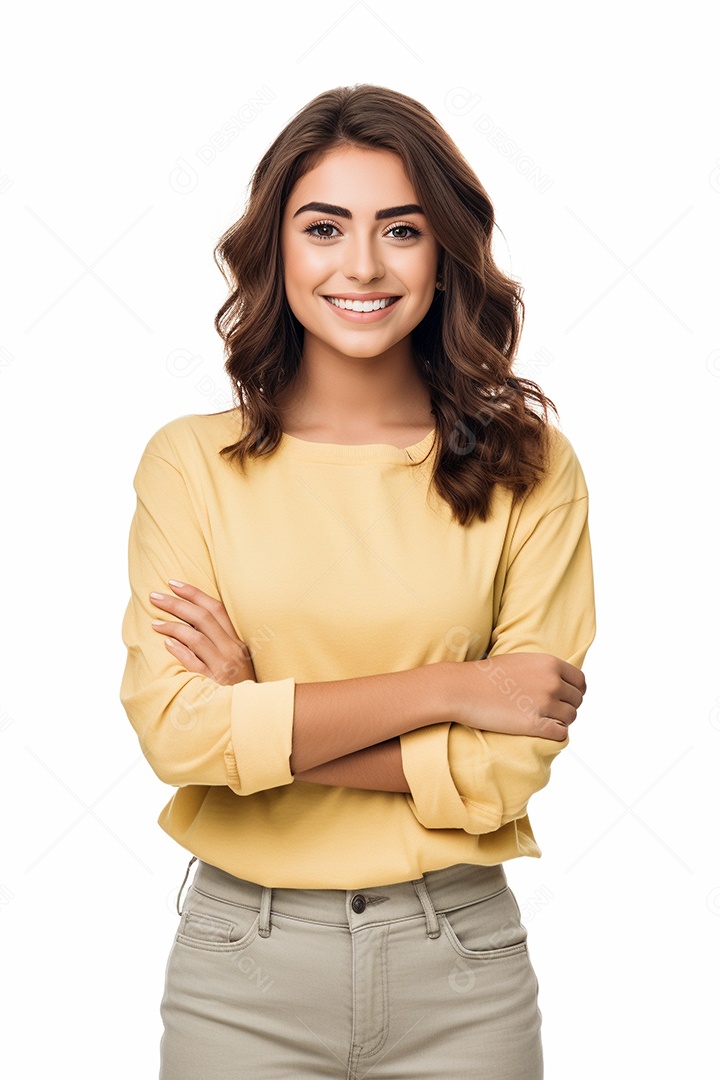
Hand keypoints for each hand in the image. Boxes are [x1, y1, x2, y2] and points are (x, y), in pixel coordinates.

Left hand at [150, 581, 256, 684]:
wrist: (251, 715)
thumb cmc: (237, 687)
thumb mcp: (235, 661)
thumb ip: (218, 642)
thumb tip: (188, 623)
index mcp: (237, 641)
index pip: (216, 608)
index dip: (194, 593)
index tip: (173, 584)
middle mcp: (232, 650)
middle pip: (203, 618)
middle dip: (177, 603)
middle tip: (155, 596)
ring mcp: (223, 666)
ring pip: (196, 637)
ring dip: (173, 626)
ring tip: (154, 622)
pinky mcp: (213, 683)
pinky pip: (194, 663)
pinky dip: (180, 651)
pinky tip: (166, 643)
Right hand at [446, 653, 585, 740]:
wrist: (462, 688)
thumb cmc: (487, 674)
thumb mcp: (521, 660)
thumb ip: (544, 669)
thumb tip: (561, 682)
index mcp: (550, 663)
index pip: (581, 682)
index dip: (576, 691)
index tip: (567, 698)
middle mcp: (551, 682)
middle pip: (577, 701)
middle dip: (566, 706)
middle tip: (550, 710)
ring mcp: (544, 704)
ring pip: (570, 718)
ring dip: (560, 721)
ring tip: (543, 720)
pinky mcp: (534, 724)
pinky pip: (560, 733)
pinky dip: (555, 734)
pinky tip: (542, 730)